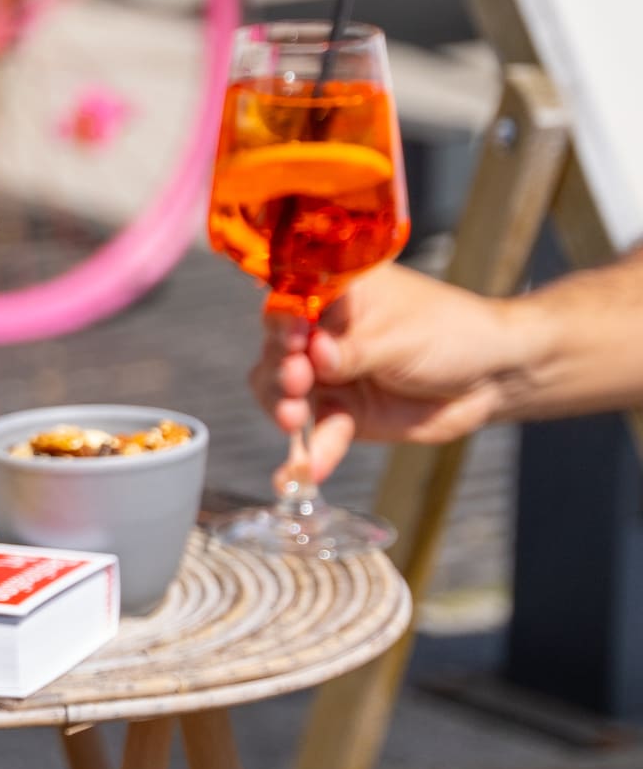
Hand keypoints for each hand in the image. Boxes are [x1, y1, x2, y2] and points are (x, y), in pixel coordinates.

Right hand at [249, 262, 517, 482]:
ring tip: (292, 420)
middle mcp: (321, 335)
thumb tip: (315, 354)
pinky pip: (318, 433)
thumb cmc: (452, 334)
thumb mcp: (403, 337)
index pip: (291, 304)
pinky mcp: (342, 414)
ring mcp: (328, 377)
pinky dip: (311, 453)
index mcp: (334, 297)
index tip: (290, 340)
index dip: (282, 322)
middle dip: (279, 370)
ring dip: (282, 408)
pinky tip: (306, 471)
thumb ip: (356, 349)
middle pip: (277, 351)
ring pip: (284, 393)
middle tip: (296, 382)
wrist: (491, 378)